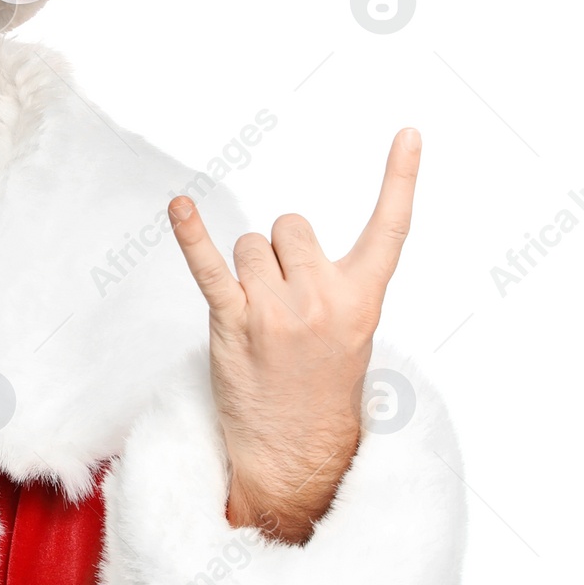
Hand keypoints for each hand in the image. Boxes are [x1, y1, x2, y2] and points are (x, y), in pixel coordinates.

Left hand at [166, 128, 420, 543]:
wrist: (296, 450)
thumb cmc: (320, 384)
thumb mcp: (350, 331)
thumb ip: (330, 281)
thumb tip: (281, 236)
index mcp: (362, 298)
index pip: (390, 228)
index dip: (400, 178)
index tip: (407, 134)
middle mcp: (322, 299)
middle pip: (289, 227)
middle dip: (281, 252)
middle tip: (285, 303)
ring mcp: (275, 310)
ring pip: (250, 245)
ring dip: (246, 269)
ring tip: (258, 317)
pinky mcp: (232, 322)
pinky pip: (208, 266)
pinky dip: (190, 234)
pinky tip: (178, 205)